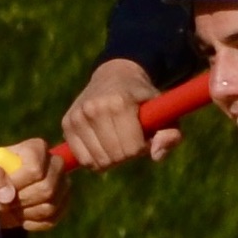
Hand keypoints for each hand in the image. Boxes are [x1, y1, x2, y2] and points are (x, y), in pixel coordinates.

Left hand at [0, 139, 68, 231]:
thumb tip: (7, 196)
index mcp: (35, 148)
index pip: (35, 168)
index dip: (17, 185)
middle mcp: (54, 163)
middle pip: (47, 188)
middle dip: (21, 202)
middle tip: (3, 205)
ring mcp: (61, 184)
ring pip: (50, 206)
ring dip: (26, 214)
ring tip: (10, 210)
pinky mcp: (61, 204)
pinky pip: (52, 219)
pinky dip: (33, 224)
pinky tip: (21, 218)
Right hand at [59, 57, 183, 170]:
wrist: (114, 75)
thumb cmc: (143, 99)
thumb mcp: (164, 111)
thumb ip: (170, 134)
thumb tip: (156, 155)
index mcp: (120, 103)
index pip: (132, 148)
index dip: (142, 148)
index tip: (144, 136)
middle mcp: (95, 108)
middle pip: (115, 157)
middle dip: (127, 154)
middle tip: (129, 139)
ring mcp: (78, 116)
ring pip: (98, 162)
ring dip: (111, 158)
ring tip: (116, 141)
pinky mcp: (67, 124)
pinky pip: (83, 160)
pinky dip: (95, 159)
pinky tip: (102, 145)